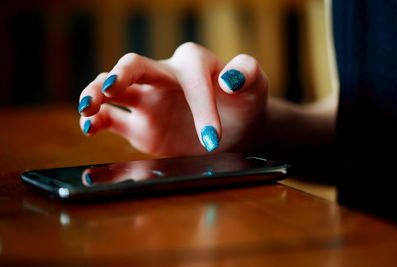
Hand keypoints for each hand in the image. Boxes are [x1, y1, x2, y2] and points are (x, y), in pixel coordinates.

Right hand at [78, 42, 268, 155]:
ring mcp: (148, 101)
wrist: (235, 128)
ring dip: (96, 94)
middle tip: (112, 87)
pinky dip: (96, 121)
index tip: (212, 138)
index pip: (190, 76)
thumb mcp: (254, 87)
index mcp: (193, 64)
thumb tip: (229, 78)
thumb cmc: (244, 103)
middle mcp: (164, 77)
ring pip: (112, 89)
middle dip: (121, 75)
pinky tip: (88, 126)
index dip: (200, 106)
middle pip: (134, 66)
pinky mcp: (138, 126)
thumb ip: (248, 74)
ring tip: (89, 107)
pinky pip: (111, 119)